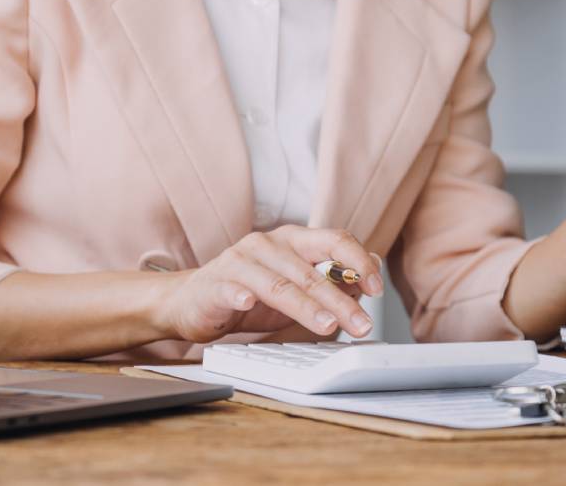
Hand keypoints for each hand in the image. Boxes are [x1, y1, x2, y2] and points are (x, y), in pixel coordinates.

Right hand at [158, 225, 384, 343]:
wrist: (190, 302)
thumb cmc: (248, 294)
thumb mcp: (295, 289)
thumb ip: (331, 280)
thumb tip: (370, 275)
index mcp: (293, 240)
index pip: (334, 240)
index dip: (358, 263)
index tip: (376, 288)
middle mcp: (268, 244)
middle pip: (311, 271)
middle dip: (341, 301)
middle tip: (362, 325)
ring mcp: (240, 261)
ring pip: (280, 284)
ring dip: (307, 306)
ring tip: (328, 325)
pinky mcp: (216, 282)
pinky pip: (232, 287)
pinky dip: (242, 295)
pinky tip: (250, 304)